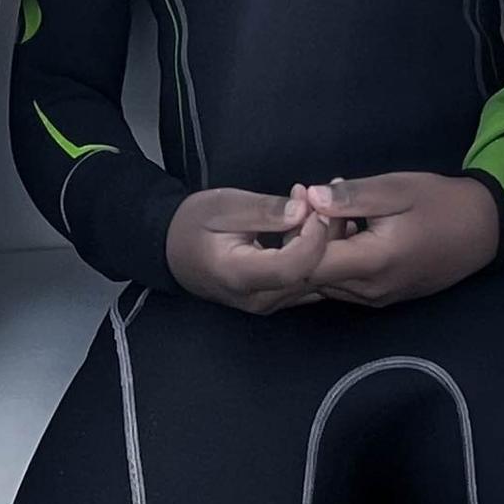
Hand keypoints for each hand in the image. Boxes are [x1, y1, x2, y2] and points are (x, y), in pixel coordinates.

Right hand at [166, 186, 335, 313]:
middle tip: (328, 199)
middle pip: (311, 276)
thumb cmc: (194, 224)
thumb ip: (263, 210)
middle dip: (329, 237)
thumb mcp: (222, 205)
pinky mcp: (278, 300)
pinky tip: (321, 225)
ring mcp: (270, 304)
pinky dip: (323, 254)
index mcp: (239, 276)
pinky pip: (312, 281)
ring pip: (317, 280)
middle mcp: (259, 299)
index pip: (291, 267)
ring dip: (330, 244)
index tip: (315, 206)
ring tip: (326, 206)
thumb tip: (303, 211)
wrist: (173, 252)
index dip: (312, 238)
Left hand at [302, 173, 503, 306]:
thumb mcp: (397, 189)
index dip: (296, 235)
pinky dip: (334, 258)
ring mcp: (375, 299)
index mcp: (373, 263)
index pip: (310, 264)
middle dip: (303, 239)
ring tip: (332, 208)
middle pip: (312, 276)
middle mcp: (370, 291)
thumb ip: (352, 197)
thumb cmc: (440, 204)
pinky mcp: (380, 298)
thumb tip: (310, 196)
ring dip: (319, 248)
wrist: (483, 230)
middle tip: (312, 198)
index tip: (303, 200)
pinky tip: (346, 228)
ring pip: (325, 282)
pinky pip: (342, 284)